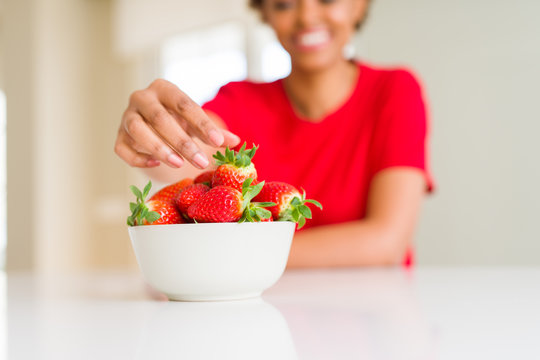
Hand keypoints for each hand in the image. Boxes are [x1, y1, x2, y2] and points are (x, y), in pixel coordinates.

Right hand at [114, 79, 239, 168]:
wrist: (153, 125)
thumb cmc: (180, 122)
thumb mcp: (198, 123)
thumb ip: (216, 132)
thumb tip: (235, 142)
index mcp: (164, 89)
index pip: (184, 104)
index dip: (202, 124)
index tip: (218, 142)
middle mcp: (142, 98)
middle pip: (160, 118)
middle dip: (182, 142)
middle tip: (200, 162)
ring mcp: (126, 117)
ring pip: (138, 131)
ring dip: (159, 149)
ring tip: (179, 163)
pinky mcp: (118, 137)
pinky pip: (123, 149)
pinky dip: (139, 158)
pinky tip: (156, 164)